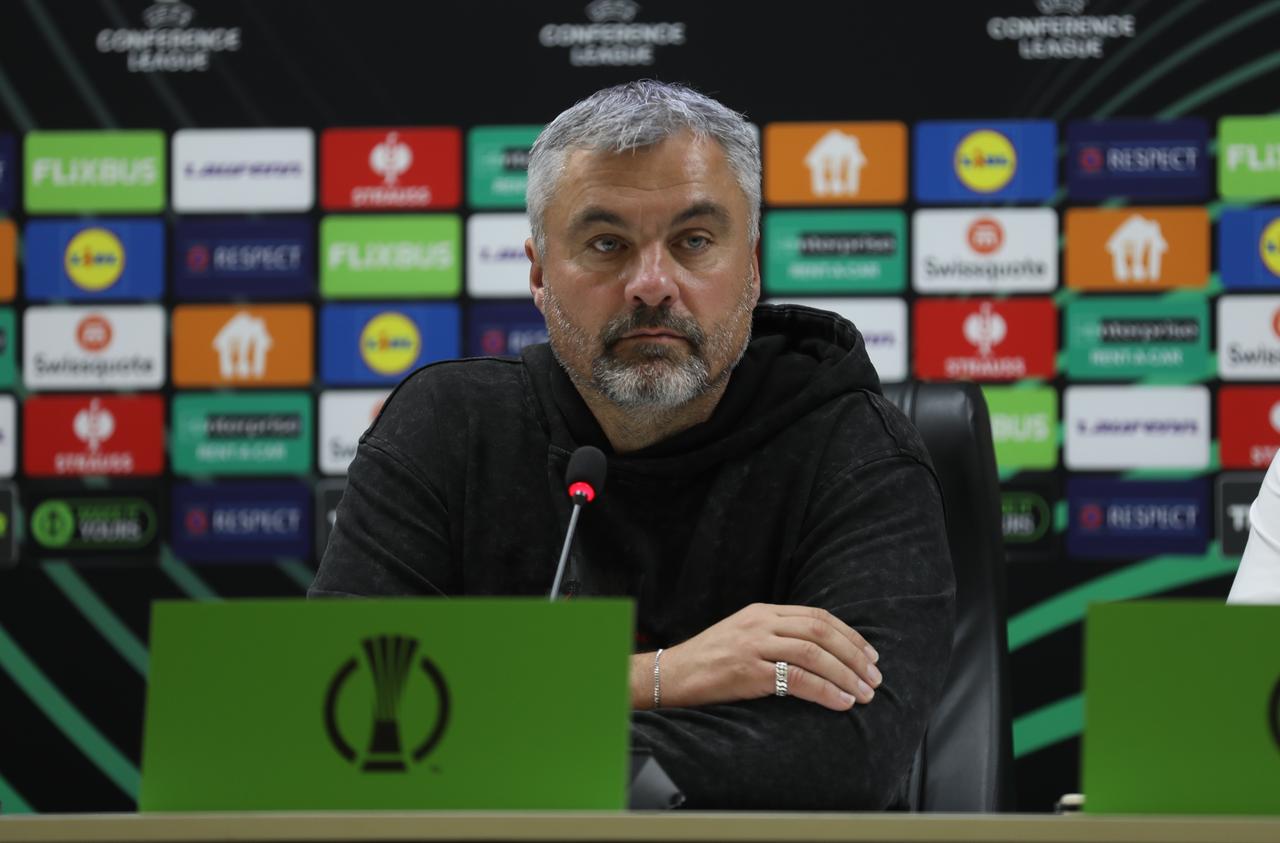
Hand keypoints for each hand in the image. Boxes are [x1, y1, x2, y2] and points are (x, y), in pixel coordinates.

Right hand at [633, 603, 881, 711]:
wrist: (672, 674)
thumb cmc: (709, 661)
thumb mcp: (744, 637)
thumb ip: (776, 636)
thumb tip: (818, 654)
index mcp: (763, 612)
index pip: (817, 616)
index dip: (849, 635)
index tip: (870, 655)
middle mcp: (761, 623)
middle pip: (821, 631)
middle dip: (854, 655)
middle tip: (875, 677)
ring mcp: (754, 645)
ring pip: (814, 653)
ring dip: (846, 674)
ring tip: (864, 693)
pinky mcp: (748, 671)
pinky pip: (796, 678)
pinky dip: (825, 690)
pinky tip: (841, 702)